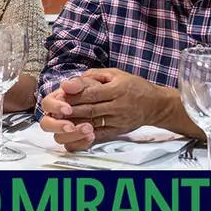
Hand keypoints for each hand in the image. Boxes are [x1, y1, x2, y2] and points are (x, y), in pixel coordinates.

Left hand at [39, 69, 162, 149]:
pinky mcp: (118, 131)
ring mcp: (118, 120)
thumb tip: (72, 81)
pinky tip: (71, 133)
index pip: (92, 93)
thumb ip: (94, 75)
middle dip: (70, 109)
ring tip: (58, 121)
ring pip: (92, 123)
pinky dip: (84, 136)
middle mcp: (118, 106)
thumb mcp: (116, 74)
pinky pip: (100, 135)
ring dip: (73, 123)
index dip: (75, 94)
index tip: (60, 93)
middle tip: (54, 109)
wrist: (156, 105)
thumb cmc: (133, 86)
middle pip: (90, 109)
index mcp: (117, 89)